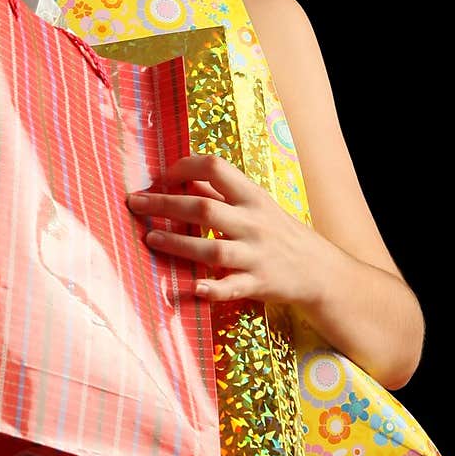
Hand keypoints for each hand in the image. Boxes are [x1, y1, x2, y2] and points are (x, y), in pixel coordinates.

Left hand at [127, 153, 323, 304]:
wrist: (319, 270)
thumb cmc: (279, 231)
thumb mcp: (256, 205)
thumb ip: (220, 192)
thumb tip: (180, 178)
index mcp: (252, 197)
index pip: (217, 168)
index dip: (186, 167)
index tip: (162, 176)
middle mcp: (253, 223)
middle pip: (204, 208)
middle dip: (165, 204)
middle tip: (135, 203)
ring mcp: (255, 255)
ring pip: (213, 248)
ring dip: (178, 243)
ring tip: (150, 237)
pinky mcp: (258, 284)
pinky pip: (232, 286)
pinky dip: (213, 288)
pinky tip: (193, 288)